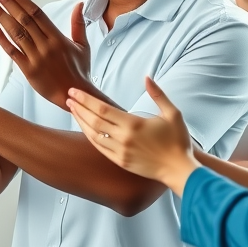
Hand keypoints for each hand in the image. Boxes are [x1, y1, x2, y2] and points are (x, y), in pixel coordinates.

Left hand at [0, 0, 90, 106]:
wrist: (75, 95)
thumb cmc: (79, 71)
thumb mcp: (83, 46)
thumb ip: (78, 24)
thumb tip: (79, 5)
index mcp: (58, 38)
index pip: (37, 14)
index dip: (23, 1)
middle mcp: (46, 46)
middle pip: (24, 20)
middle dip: (9, 4)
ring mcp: (36, 58)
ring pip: (16, 33)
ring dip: (2, 18)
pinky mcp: (28, 70)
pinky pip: (12, 52)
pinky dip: (2, 39)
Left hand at [66, 77, 199, 190]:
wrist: (179, 169)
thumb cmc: (178, 141)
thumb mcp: (172, 114)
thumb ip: (158, 94)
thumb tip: (147, 77)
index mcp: (133, 124)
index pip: (102, 109)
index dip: (86, 99)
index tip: (74, 91)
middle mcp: (123, 138)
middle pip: (93, 120)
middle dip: (79, 107)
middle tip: (68, 98)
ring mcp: (120, 151)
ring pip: (93, 135)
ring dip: (80, 121)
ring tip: (73, 110)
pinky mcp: (120, 162)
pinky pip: (99, 147)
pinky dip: (89, 136)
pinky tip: (84, 128)